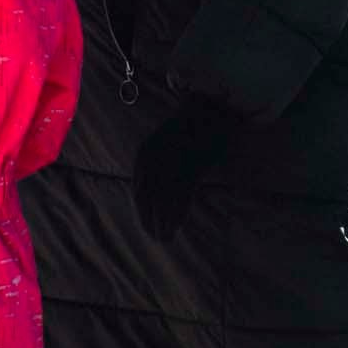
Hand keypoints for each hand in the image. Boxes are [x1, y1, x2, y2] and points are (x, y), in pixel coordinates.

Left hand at [131, 100, 240, 247]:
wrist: (207, 109)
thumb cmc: (188, 132)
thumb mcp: (168, 149)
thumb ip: (161, 171)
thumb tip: (156, 198)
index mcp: (145, 154)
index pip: (140, 190)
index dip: (142, 211)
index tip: (147, 227)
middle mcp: (155, 157)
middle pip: (149, 197)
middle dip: (150, 219)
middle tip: (157, 237)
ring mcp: (173, 160)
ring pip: (165, 198)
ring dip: (164, 221)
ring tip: (166, 238)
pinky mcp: (192, 165)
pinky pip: (182, 194)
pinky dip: (178, 212)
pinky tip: (177, 226)